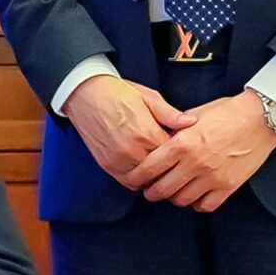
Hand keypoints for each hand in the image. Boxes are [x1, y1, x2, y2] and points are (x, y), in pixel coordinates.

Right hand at [66, 74, 196, 184]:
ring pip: (146, 181)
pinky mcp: (107, 164)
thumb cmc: (116, 92)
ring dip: (154, 177)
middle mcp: (131, 149)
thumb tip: (192, 122)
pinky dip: (138, 180)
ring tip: (160, 168)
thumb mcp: (148, 97)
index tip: (185, 149)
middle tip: (176, 162)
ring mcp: (118, 159)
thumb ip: (170, 113)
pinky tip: (143, 171)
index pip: (175, 155)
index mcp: (146, 132)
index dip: (183, 153)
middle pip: (162, 171)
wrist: (83, 93)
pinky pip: (128, 182)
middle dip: (170, 167)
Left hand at [124, 90, 275, 210]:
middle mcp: (195, 163)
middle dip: (151, 192)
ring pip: (183, 200)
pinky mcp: (229, 186)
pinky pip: (207, 205)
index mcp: (181, 144)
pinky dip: (197, 203)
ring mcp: (213, 177)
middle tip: (149, 190)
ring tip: (171, 192)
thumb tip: (157, 140)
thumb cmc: (226, 113)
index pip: (149, 168)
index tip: (132, 180)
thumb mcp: (192, 116)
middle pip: (163, 189)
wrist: (260, 119)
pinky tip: (194, 196)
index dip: (136, 177)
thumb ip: (173, 130)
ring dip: (173, 198)